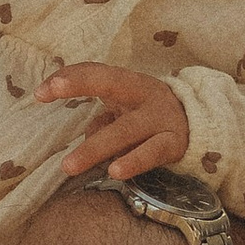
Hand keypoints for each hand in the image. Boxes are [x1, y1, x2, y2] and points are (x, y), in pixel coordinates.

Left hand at [35, 63, 192, 182]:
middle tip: (47, 93)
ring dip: (95, 147)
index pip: (97, 73)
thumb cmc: (152, 117)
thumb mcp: (127, 110)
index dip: (69, 78)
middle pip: (111, 83)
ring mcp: (161, 119)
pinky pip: (152, 153)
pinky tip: (115, 171)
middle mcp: (146, 95)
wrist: (203, 128)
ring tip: (69, 165)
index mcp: (130, 83)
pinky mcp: (174, 144)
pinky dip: (133, 161)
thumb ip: (103, 118)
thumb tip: (85, 136)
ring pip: (125, 130)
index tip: (40, 92)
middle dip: (79, 84)